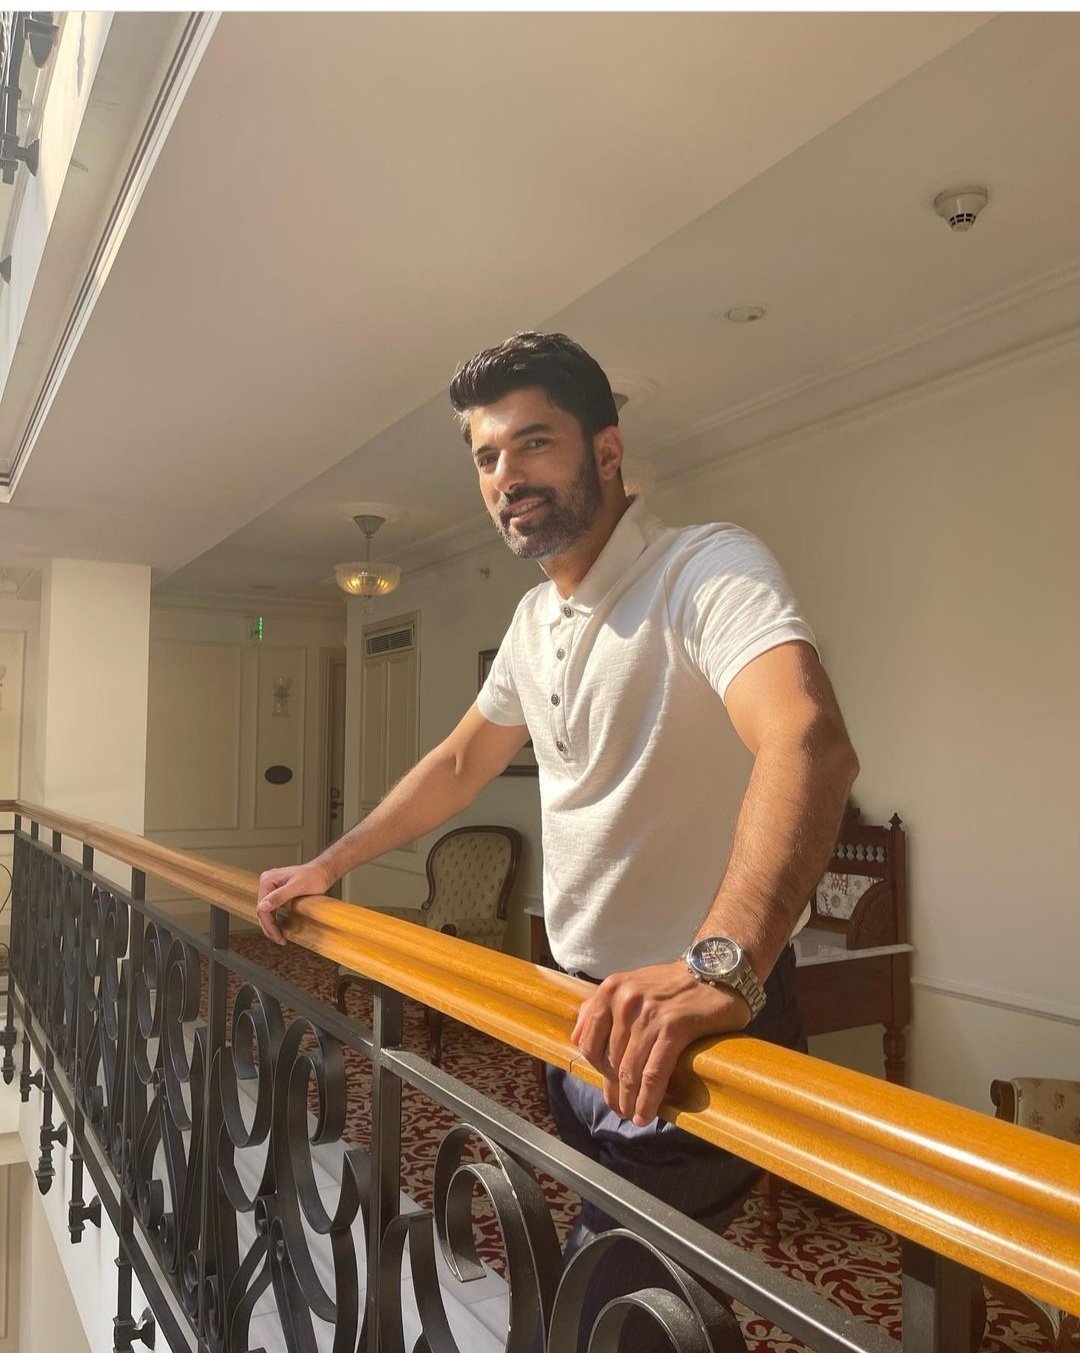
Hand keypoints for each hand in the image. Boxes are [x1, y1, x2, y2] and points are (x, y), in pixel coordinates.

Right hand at [255, 861, 332, 943]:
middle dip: (270, 928)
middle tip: (279, 939)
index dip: (269, 925)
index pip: (261, 908)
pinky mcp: (277, 893)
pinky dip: (275, 920)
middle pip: (262, 911)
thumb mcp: (298, 887)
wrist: (323, 872)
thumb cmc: (314, 876)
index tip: (277, 936)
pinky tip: (280, 929)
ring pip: (266, 912)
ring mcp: (271, 888)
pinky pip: (272, 910)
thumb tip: (262, 907)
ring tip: (280, 937)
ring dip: (271, 926)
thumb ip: (280, 896)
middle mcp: (267, 883)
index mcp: (268, 880)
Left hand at [570, 961, 752, 1125]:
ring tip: (632, 1116)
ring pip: (631, 1070)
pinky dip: (648, 1099)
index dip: (597, 1072)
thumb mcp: (630, 986)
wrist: (716, 969)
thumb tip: (576, 1039)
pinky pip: (654, 1073)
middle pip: (611, 1060)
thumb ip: (599, 1008)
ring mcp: (649, 1014)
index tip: (606, 1088)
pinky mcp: (673, 1027)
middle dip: (614, 1091)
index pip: (590, 1043)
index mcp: (611, 990)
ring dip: (630, 1100)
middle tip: (620, 1109)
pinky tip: (646, 1115)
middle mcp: (625, 1000)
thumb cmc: (672, 984)